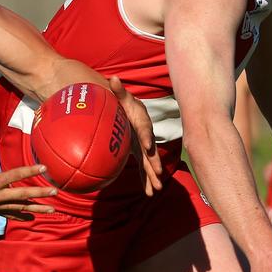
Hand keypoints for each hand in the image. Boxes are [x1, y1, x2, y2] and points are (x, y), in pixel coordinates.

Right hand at [0, 130, 56, 220]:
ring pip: (20, 208)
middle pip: (22, 195)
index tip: (43, 168)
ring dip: (37, 208)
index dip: (29, 171)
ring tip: (53, 209)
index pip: (15, 176)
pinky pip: (12, 214)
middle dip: (39, 194)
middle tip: (55, 192)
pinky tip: (35, 216)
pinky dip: (23, 215)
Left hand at [108, 76, 161, 195]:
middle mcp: (145, 136)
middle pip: (150, 151)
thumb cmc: (125, 103)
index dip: (147, 136)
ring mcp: (143, 147)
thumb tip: (113, 78)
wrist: (131, 110)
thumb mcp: (122, 96)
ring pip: (148, 163)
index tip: (147, 146)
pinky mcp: (139, 153)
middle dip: (154, 163)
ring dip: (152, 176)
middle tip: (158, 174)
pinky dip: (145, 180)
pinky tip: (149, 192)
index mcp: (142, 122)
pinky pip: (143, 168)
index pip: (145, 129)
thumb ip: (118, 89)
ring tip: (156, 190)